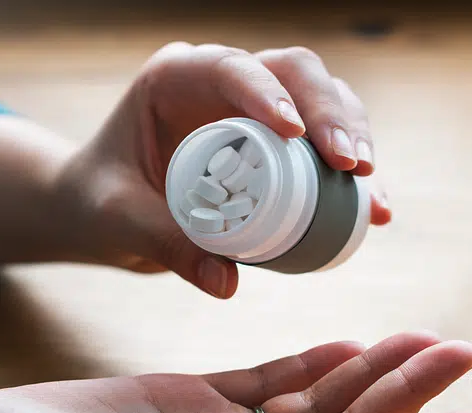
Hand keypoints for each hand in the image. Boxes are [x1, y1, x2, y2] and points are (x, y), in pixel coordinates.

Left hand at [61, 43, 390, 297]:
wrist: (103, 210)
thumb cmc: (99, 201)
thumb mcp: (119, 220)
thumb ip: (164, 244)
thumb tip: (226, 284)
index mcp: (175, 79)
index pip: (230, 68)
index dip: (269, 92)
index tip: (297, 134)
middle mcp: (220, 83)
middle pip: (294, 74)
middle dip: (331, 114)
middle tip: (351, 165)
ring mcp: (251, 109)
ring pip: (321, 102)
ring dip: (354, 138)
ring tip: (369, 191)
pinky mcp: (271, 144)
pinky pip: (320, 148)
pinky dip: (348, 175)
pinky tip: (373, 208)